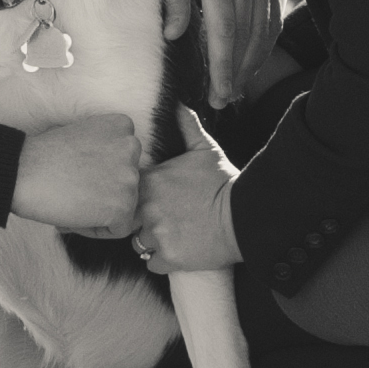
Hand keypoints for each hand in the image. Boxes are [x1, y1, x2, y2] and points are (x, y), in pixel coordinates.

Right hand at [11, 113, 141, 236]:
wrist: (23, 171)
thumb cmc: (44, 155)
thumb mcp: (84, 136)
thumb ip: (105, 149)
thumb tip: (113, 176)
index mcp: (123, 126)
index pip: (126, 160)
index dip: (102, 175)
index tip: (79, 177)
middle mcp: (131, 147)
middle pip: (127, 184)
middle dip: (103, 194)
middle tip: (74, 194)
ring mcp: (129, 177)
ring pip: (125, 208)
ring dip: (99, 213)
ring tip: (72, 205)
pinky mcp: (122, 206)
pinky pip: (119, 229)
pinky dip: (97, 230)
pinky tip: (74, 218)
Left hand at [135, 107, 241, 271]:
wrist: (243, 216)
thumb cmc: (223, 182)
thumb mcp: (205, 149)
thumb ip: (186, 126)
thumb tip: (178, 104)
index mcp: (151, 181)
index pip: (125, 191)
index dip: (136, 196)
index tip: (150, 198)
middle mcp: (148, 208)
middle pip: (128, 219)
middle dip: (140, 220)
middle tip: (160, 219)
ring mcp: (157, 235)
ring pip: (138, 243)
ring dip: (150, 241)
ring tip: (170, 235)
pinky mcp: (168, 258)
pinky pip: (152, 263)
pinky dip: (161, 260)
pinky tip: (176, 250)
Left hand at [158, 0, 288, 108]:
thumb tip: (174, 35)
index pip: (224, 28)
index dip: (223, 65)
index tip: (218, 93)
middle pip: (247, 33)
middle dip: (237, 72)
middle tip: (224, 100)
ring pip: (264, 27)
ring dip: (253, 61)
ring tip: (238, 86)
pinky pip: (275, 14)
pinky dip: (267, 41)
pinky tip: (254, 59)